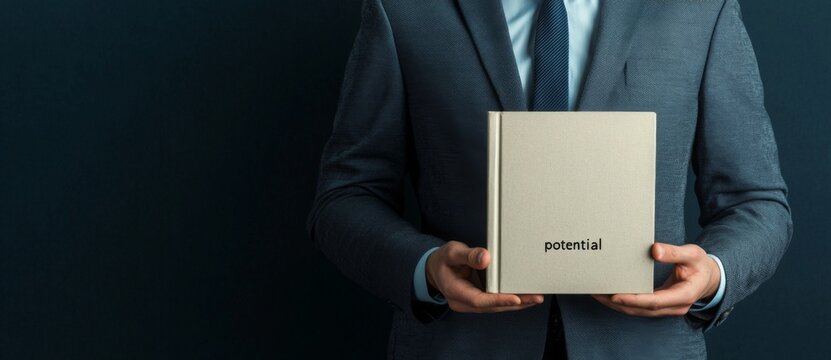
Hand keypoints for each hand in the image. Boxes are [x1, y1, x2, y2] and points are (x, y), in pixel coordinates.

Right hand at [426, 240, 543, 312]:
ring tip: (535, 297)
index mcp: (455, 291)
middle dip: (515, 303)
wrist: (434, 269)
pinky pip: (495, 303)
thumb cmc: (443, 260)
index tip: (516, 298)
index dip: (498, 300)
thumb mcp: (452, 252)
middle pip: (491, 307)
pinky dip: (509, 300)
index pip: (479, 300)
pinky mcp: (478, 300)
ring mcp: (471, 304)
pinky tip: (524, 296)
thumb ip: (468, 255)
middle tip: (535, 297)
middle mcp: (463, 302)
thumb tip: (485, 258)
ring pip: (495, 307)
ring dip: (516, 303)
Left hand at [592, 242, 720, 316]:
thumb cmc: (700, 265)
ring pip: (638, 311)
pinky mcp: (659, 306)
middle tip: (597, 293)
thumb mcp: (692, 254)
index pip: (655, 301)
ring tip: (597, 294)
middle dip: (618, 303)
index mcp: (684, 295)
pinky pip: (639, 308)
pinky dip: (623, 303)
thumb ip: (674, 252)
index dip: (635, 299)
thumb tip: (654, 250)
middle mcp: (674, 307)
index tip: (616, 295)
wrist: (710, 278)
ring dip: (617, 305)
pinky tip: (608, 294)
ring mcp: (667, 309)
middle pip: (642, 309)